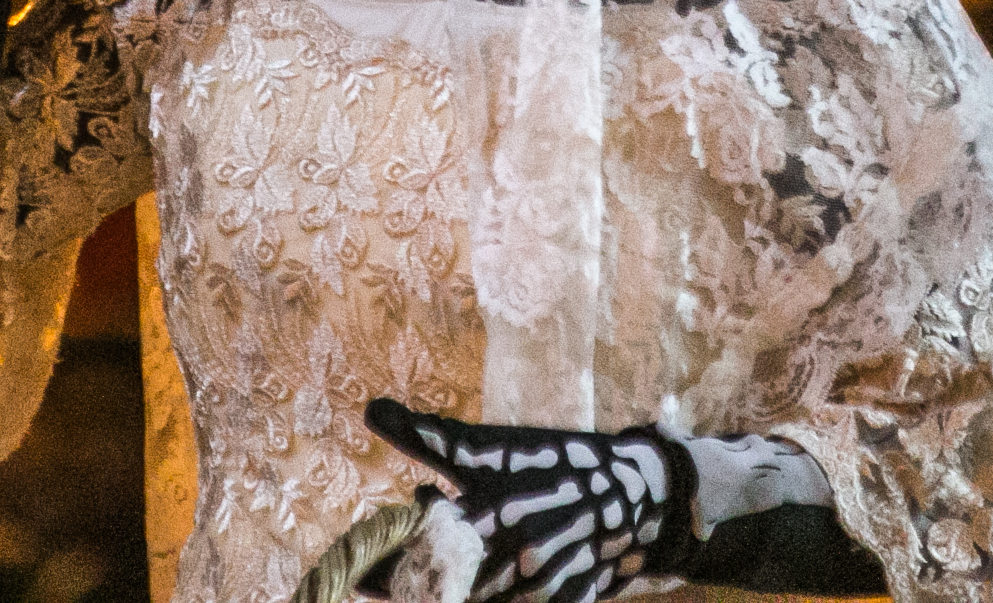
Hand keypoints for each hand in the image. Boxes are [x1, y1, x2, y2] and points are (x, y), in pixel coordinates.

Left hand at [365, 400, 692, 602]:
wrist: (635, 493)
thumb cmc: (552, 461)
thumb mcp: (493, 448)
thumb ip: (430, 437)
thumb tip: (371, 409)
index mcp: (495, 508)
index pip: (422, 548)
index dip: (384, 565)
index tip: (357, 569)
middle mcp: (515, 554)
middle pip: (442, 589)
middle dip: (408, 585)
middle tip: (375, 578)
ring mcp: (540, 589)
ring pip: (473, 602)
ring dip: (448, 590)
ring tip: (424, 575)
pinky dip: (487, 599)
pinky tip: (474, 581)